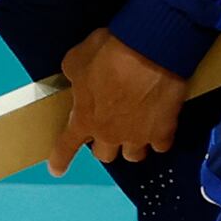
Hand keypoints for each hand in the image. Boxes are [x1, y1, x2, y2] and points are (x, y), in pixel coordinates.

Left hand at [51, 27, 191, 168]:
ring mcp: (139, 135)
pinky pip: (161, 145)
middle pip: (105, 156)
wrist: (149, 50)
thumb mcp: (76, 60)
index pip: (66, 146)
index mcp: (84, 119)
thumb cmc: (108, 53)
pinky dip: (159, 137)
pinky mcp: (164, 130)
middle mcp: (110, 134)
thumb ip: (75, 77)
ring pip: (134, 155)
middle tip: (110, 128)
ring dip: (133, 144)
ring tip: (138, 131)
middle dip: (105, 144)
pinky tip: (160, 126)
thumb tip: (79, 79)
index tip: (57, 170)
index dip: (60, 159)